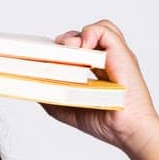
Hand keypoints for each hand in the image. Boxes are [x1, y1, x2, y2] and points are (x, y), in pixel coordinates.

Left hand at [42, 18, 158, 152]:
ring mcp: (114, 56)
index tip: (48, 57)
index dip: (64, 49)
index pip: (80, 49)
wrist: (126, 130)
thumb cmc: (104, 122)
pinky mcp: (121, 53)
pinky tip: (80, 49)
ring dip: (76, 37)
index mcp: (98, 70)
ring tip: (68, 53)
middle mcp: (107, 60)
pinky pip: (104, 30)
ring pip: (96, 29)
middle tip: (55, 56)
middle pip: (86, 36)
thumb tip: (32, 87)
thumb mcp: (67, 110)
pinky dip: (89, 33)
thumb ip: (52, 97)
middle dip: (66, 42)